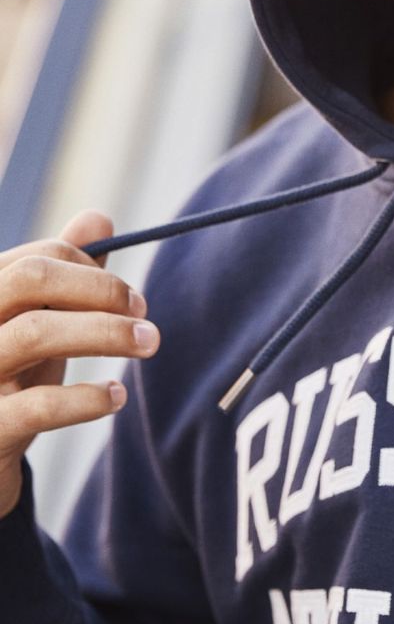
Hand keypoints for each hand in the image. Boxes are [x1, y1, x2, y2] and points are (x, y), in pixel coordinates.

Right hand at [0, 211, 158, 518]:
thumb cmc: (11, 379)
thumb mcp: (35, 323)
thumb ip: (63, 274)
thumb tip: (98, 218)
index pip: (36, 258)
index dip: (91, 268)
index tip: (131, 296)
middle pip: (29, 278)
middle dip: (99, 288)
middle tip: (144, 311)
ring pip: (35, 332)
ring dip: (108, 332)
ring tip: (150, 342)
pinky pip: (40, 405)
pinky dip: (89, 397)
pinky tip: (117, 396)